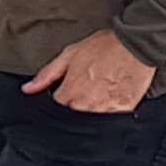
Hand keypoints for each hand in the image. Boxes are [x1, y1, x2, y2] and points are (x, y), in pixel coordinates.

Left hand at [25, 29, 154, 112]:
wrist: (137, 45)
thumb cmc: (104, 47)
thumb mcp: (70, 54)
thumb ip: (47, 74)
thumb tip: (28, 89)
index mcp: (70, 93)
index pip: (56, 108)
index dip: (60, 99)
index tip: (67, 90)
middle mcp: (85, 106)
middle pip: (72, 117)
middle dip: (75, 106)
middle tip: (87, 89)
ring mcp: (105, 111)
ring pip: (90, 121)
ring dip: (92, 110)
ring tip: (100, 91)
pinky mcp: (123, 111)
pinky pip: (111, 120)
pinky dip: (110, 113)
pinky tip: (112, 97)